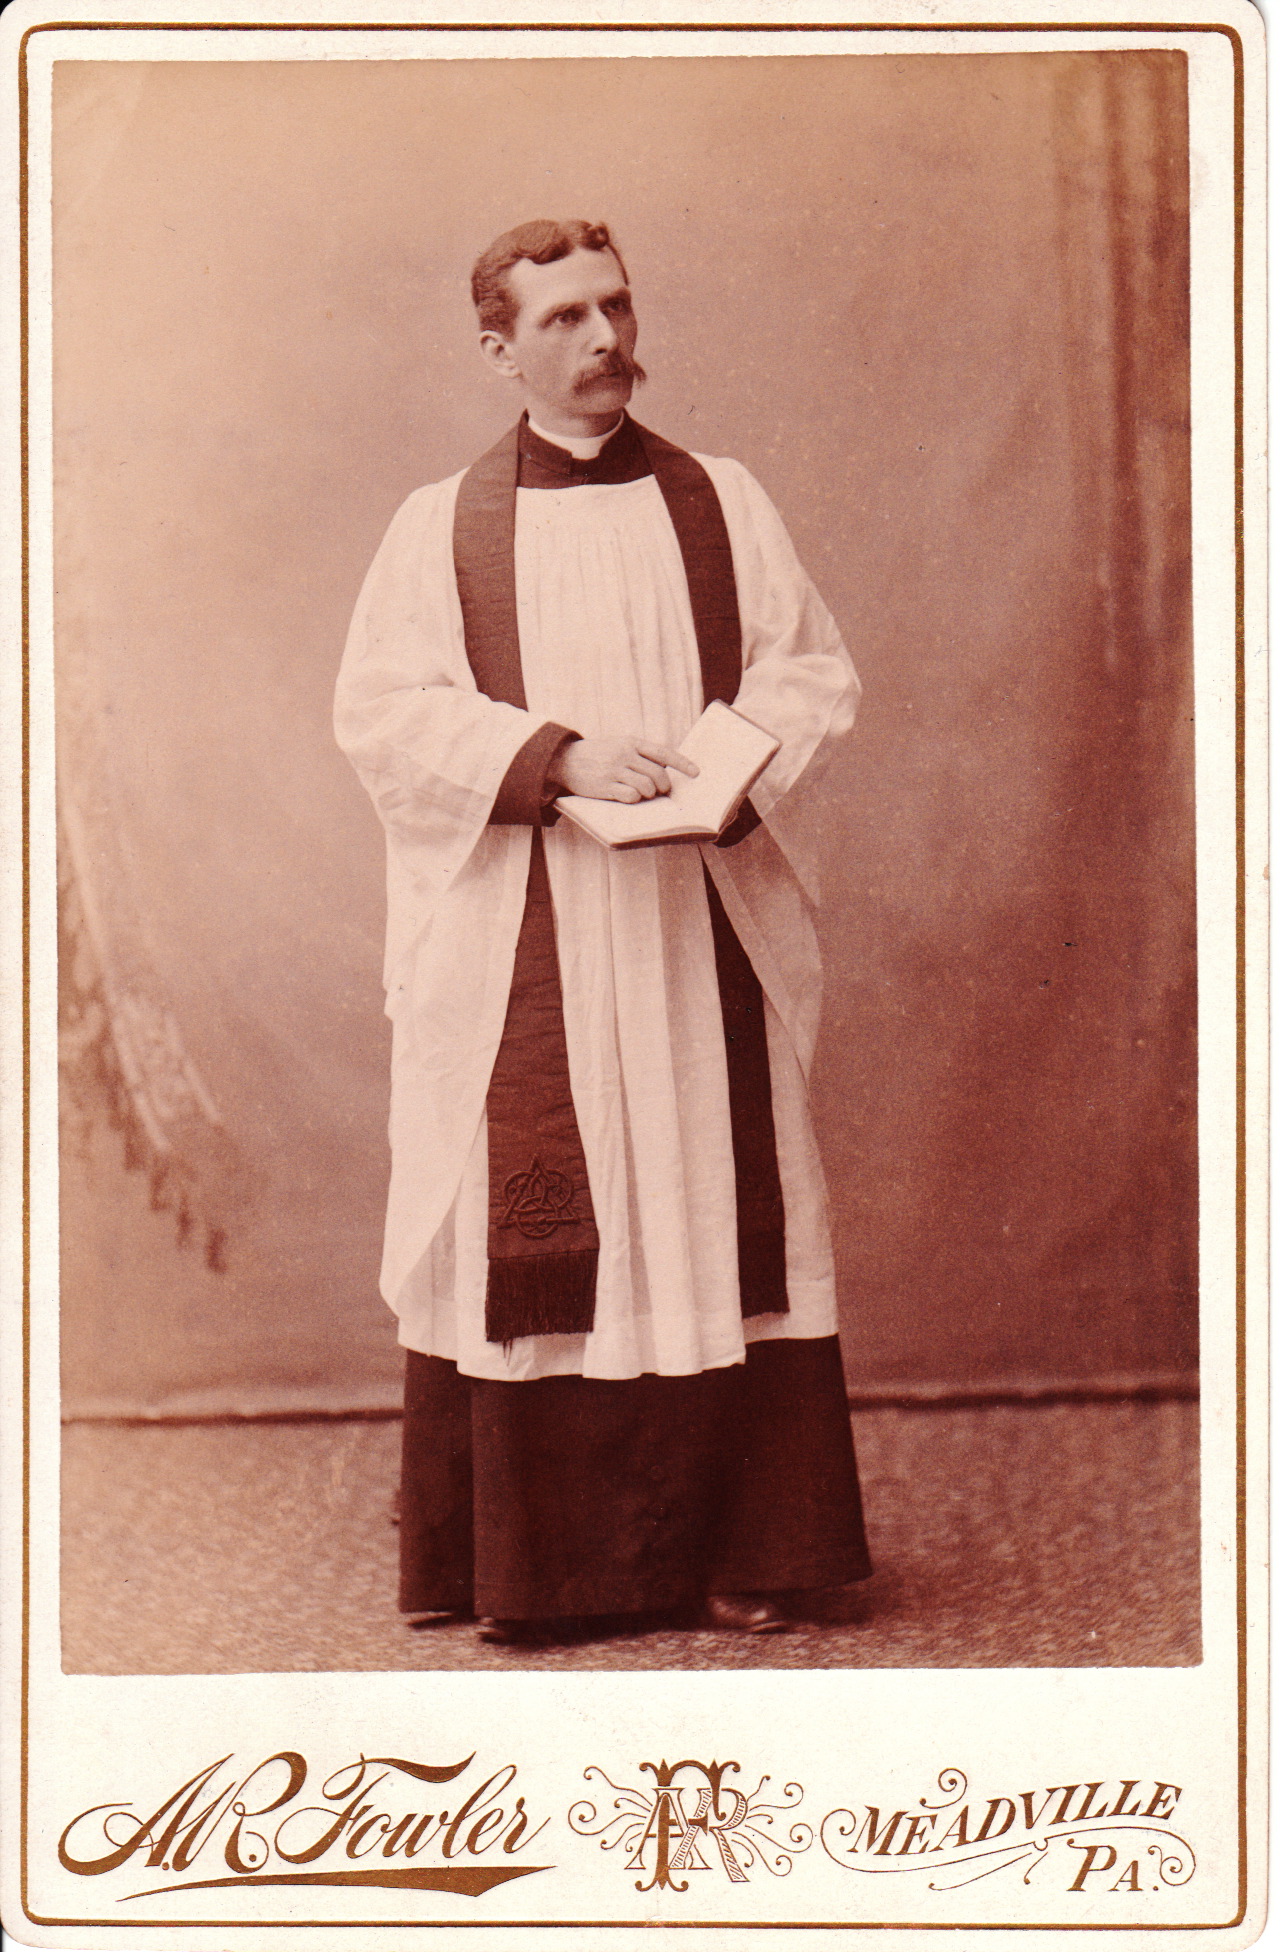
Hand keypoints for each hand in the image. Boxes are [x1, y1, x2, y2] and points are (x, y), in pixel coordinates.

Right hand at [551, 736, 698, 803]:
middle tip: (658, 791)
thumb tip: (664, 770)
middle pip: (658, 775)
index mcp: (632, 742)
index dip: (682, 763)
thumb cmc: (598, 755)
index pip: (663, 753)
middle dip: (663, 787)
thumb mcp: (619, 745)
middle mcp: (625, 754)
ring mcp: (615, 770)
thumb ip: (640, 755)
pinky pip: (631, 796)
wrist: (564, 759)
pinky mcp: (605, 786)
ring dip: (648, 795)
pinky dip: (633, 799)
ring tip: (640, 794)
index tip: (697, 773)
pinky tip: (626, 796)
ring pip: (647, 787)